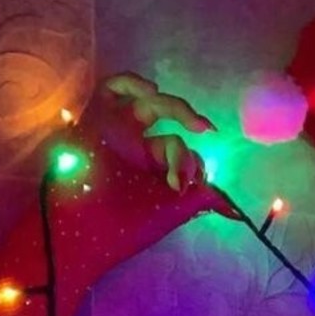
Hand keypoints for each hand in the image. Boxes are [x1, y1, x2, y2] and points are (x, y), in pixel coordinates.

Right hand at [46, 72, 242, 301]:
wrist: (79, 231)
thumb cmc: (123, 226)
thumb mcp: (170, 212)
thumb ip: (201, 199)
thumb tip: (235, 209)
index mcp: (152, 175)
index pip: (181, 154)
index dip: (192, 163)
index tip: (190, 183)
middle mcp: (135, 152)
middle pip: (168, 126)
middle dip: (190, 123)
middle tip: (206, 129)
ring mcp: (116, 134)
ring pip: (149, 105)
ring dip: (173, 106)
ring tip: (187, 118)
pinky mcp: (95, 119)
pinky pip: (113, 88)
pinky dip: (134, 84)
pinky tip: (152, 94)